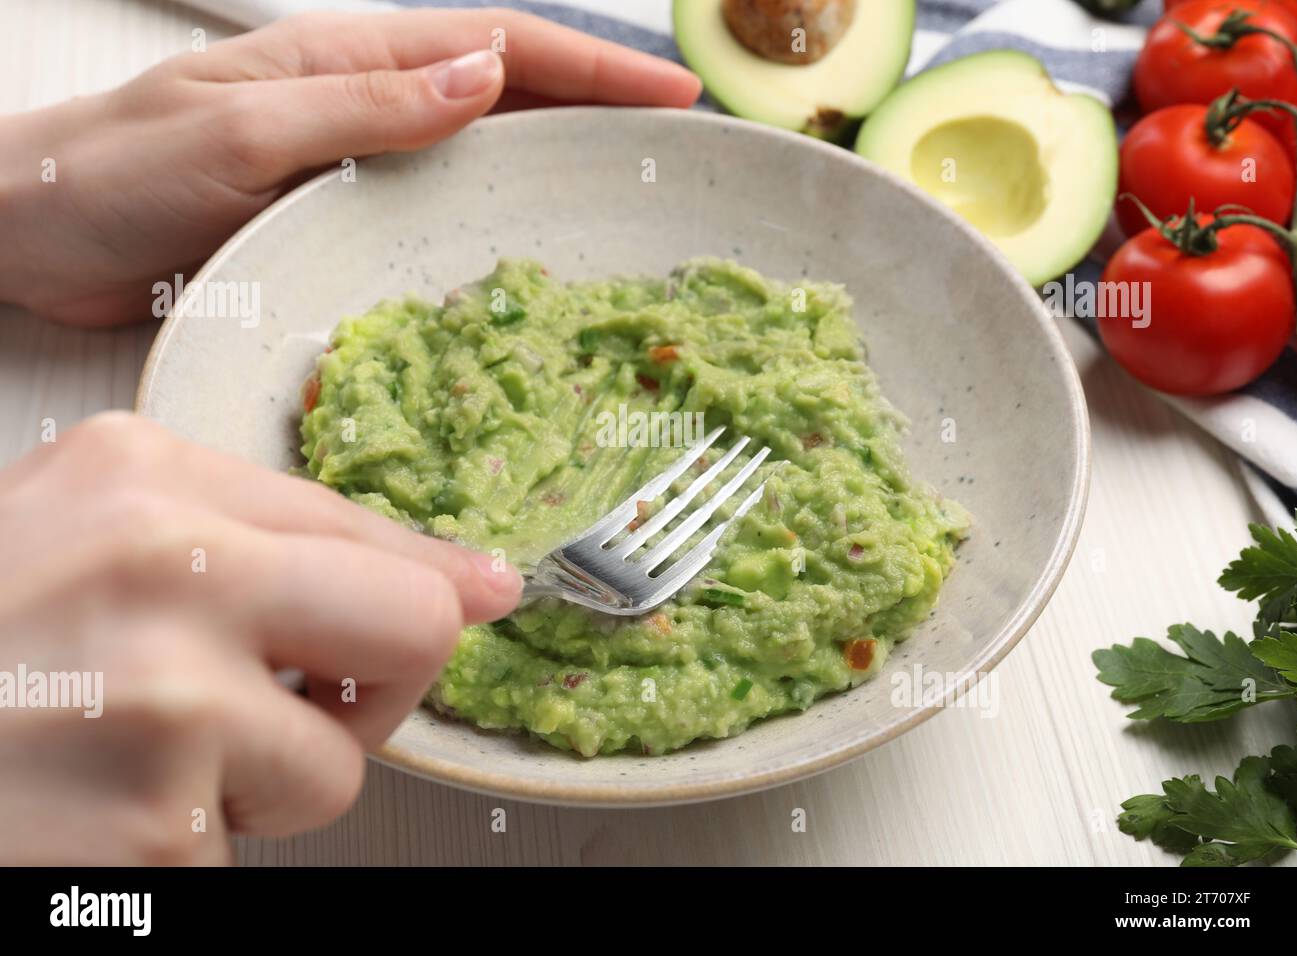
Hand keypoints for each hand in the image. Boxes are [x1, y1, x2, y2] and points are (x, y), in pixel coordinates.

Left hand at [0, 9, 700, 326]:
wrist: (29, 230)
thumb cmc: (114, 168)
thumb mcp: (243, 128)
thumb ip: (364, 105)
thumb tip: (485, 74)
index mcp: (350, 61)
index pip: (498, 48)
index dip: (591, 67)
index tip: (670, 92)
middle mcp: (363, 108)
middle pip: (504, 97)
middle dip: (593, 112)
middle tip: (669, 152)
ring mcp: (351, 168)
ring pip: (475, 160)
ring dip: (549, 171)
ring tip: (621, 203)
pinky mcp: (331, 225)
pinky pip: (431, 220)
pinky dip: (485, 229)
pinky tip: (515, 259)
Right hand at [0, 412, 520, 863]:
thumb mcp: (86, 528)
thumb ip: (260, 533)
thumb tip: (468, 580)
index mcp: (145, 478)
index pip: (372, 531)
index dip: (436, 582)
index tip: (481, 597)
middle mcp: (163, 570)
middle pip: (414, 628)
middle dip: (381, 681)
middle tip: (308, 701)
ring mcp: (159, 704)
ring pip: (335, 771)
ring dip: (259, 787)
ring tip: (138, 761)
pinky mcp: (148, 834)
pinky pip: (244, 852)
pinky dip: (188, 849)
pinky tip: (96, 809)